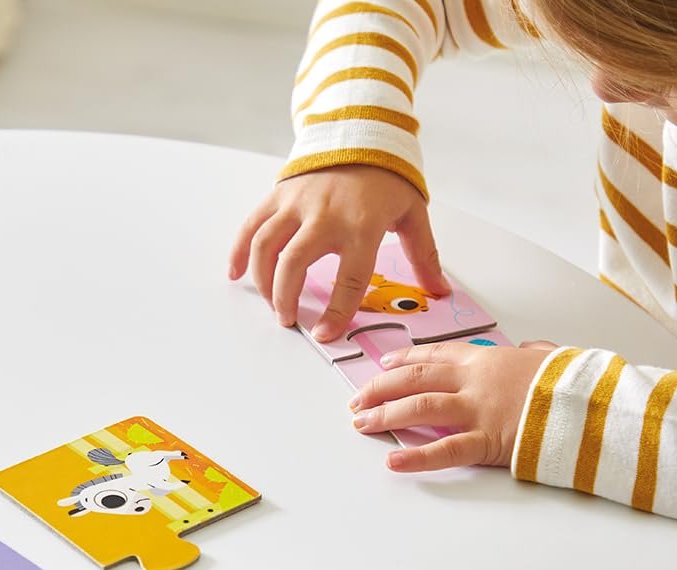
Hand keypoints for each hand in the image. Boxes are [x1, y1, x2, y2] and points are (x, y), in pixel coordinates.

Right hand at [228, 165, 450, 342]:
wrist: (361, 128)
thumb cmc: (387, 177)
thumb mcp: (413, 213)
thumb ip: (423, 255)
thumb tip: (440, 290)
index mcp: (362, 226)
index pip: (348, 279)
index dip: (335, 312)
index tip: (324, 335)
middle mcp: (325, 215)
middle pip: (293, 263)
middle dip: (285, 299)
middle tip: (289, 320)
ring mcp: (297, 203)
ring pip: (266, 246)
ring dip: (263, 281)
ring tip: (271, 304)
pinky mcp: (279, 194)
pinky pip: (252, 225)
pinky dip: (239, 251)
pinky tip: (236, 274)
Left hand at [348, 340, 558, 471]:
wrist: (595, 402)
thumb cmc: (575, 382)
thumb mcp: (552, 358)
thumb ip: (534, 354)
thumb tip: (531, 349)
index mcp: (488, 359)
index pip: (435, 354)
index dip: (404, 360)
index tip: (383, 366)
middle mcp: (475, 380)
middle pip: (415, 379)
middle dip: (380, 389)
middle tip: (358, 400)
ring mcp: (478, 410)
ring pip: (419, 408)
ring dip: (385, 416)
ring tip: (361, 424)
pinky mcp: (487, 441)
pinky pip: (444, 450)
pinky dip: (415, 457)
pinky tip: (393, 461)